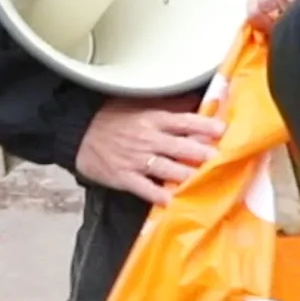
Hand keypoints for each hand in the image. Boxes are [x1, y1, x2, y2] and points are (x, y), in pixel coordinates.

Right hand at [75, 96, 225, 205]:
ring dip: (186, 174)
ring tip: (203, 180)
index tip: (222, 130)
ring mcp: (136, 159)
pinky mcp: (124, 177)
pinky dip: (159, 195)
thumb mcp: (137, 103)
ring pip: (167, 168)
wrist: (77, 133)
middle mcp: (147, 138)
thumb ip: (166, 104)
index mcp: (152, 118)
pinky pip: (145, 188)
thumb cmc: (109, 117)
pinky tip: (172, 200)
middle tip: (219, 158)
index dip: (203, 125)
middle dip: (201, 153)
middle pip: (180, 146)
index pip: (183, 121)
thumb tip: (194, 99)